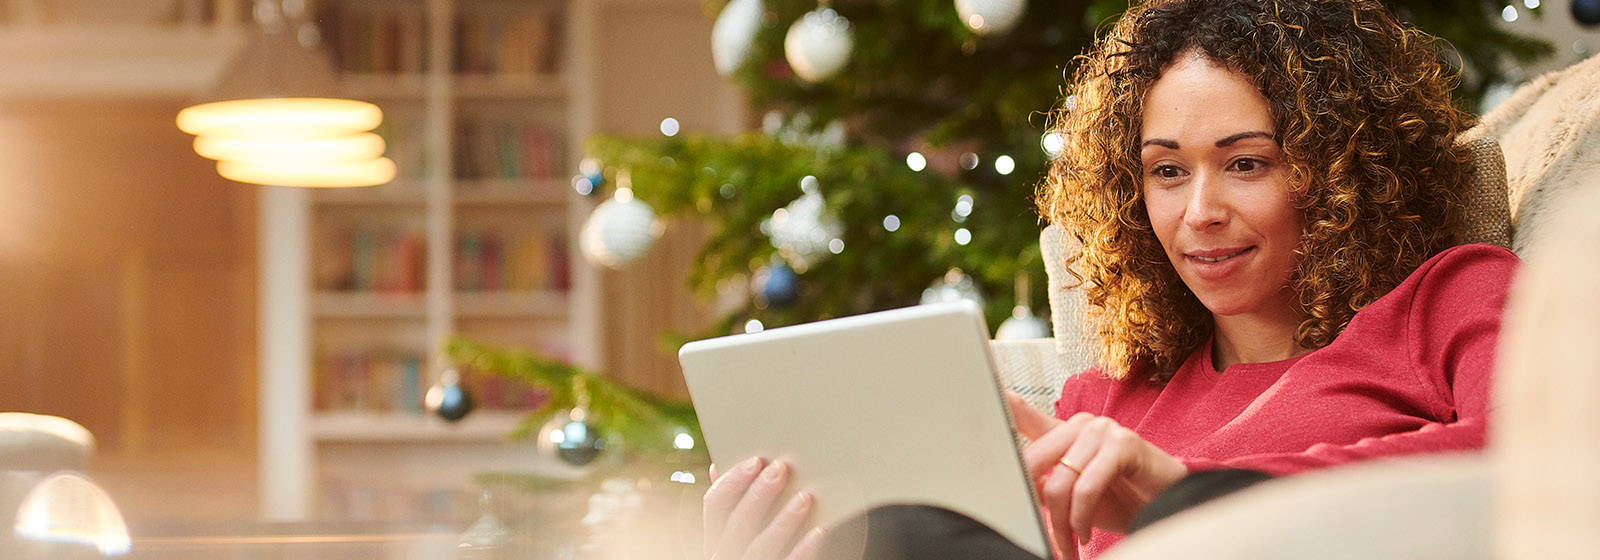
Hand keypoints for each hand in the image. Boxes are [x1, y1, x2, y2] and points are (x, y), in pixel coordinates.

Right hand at [703, 457, 824, 559]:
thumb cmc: (749, 542)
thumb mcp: (731, 525)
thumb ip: (731, 501)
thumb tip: (718, 466)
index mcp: (715, 534)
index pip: (715, 502)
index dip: (734, 480)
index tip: (756, 461)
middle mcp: (726, 551)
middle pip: (738, 522)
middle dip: (759, 494)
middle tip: (780, 470)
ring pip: (760, 546)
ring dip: (783, 520)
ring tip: (804, 498)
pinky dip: (801, 549)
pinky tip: (817, 531)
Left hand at [1004, 391, 1186, 552]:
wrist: (1167, 503)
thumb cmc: (1119, 498)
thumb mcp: (1073, 491)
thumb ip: (1044, 482)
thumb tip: (1018, 487)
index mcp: (1063, 431)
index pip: (1024, 415)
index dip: (1003, 405)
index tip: (988, 394)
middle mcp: (1079, 424)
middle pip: (1034, 465)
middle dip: (1038, 509)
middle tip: (1050, 539)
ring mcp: (1102, 430)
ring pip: (1059, 483)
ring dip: (1062, 524)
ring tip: (1072, 544)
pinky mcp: (1123, 444)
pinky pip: (1086, 487)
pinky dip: (1082, 517)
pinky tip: (1087, 532)